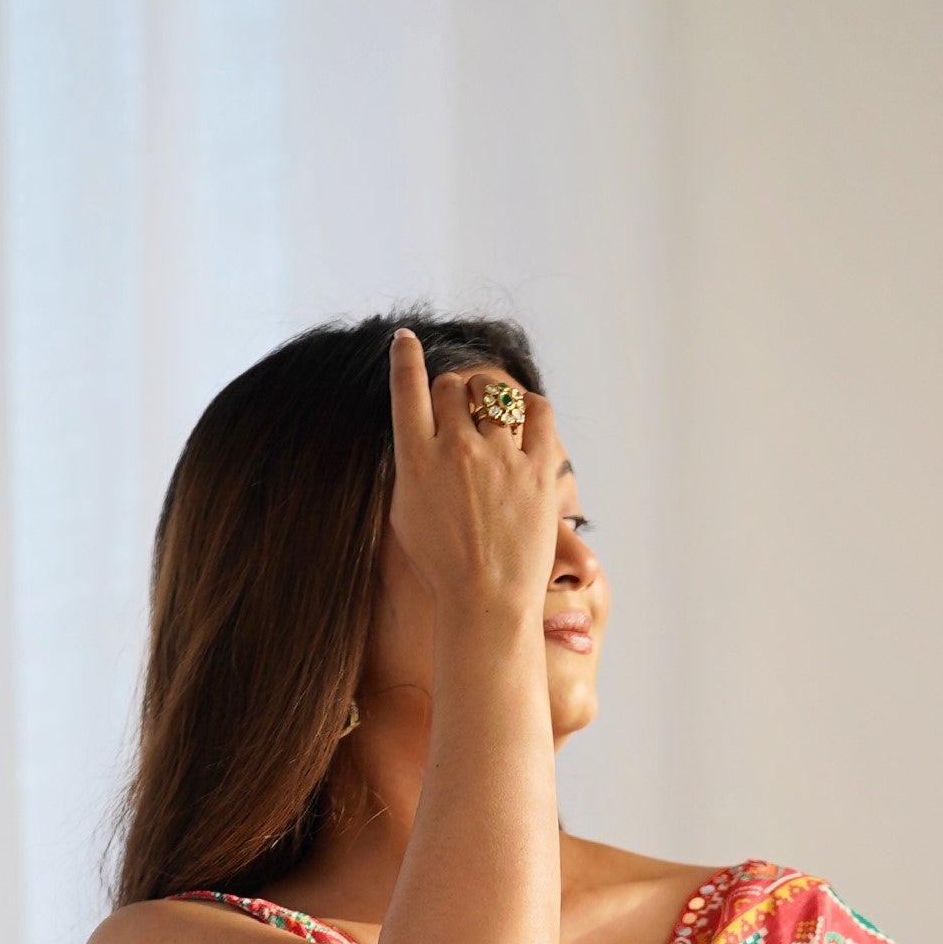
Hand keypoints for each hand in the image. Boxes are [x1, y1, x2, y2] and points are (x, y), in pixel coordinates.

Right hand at [384, 330, 558, 634]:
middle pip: (451, 387)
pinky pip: (537, 413)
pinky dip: (529, 408)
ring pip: (491, 393)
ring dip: (489, 399)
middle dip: (454, 394)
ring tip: (492, 420)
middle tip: (461, 414)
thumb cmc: (443, 567)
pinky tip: (525, 417)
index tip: (405, 340)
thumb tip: (420, 431)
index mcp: (416, 461)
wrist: (485, 604)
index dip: (405, 356)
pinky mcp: (537, 470)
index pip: (406, 388)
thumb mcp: (406, 514)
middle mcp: (455, 450)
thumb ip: (411, 466)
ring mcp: (498, 458)